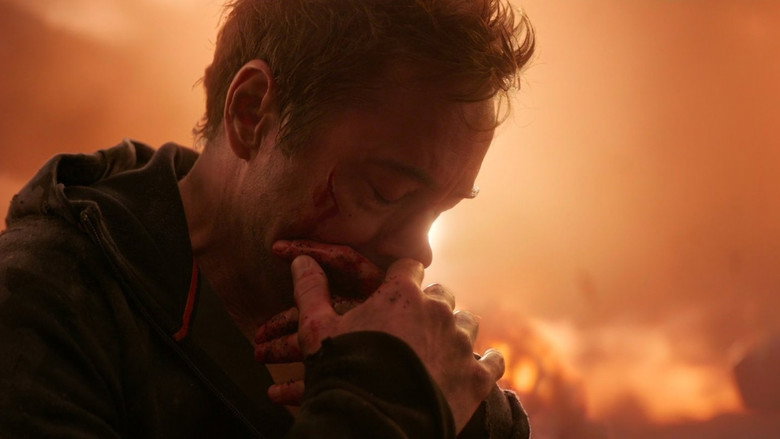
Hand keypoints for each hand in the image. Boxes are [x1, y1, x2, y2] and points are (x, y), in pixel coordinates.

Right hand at [256, 253, 503, 430]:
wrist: (371, 425)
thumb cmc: (342, 373)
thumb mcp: (317, 331)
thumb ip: (311, 290)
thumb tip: (301, 260)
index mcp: (403, 294)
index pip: (410, 267)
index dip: (401, 278)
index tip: (395, 291)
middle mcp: (439, 312)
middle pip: (442, 294)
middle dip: (429, 306)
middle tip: (413, 327)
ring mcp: (462, 345)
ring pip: (468, 323)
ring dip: (455, 332)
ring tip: (440, 350)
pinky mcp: (478, 378)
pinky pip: (493, 361)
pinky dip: (485, 364)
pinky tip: (475, 369)